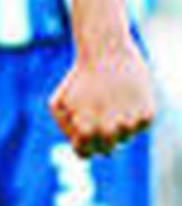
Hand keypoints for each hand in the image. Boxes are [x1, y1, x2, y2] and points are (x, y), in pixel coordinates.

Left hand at [49, 39, 154, 156]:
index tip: (85, 134)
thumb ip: (65, 127)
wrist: (106, 52)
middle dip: (102, 139)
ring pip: (125, 138)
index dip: (84, 146)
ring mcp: (129, 122)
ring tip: (113, 105)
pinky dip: (135, 115)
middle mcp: (108, 129)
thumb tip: (79, 142)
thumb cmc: (80, 79)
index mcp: (84, 129)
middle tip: (101, 121)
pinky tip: (128, 99)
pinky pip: (142, 125)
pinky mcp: (147, 113)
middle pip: (107, 150)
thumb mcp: (58, 102)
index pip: (85, 153)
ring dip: (119, 126)